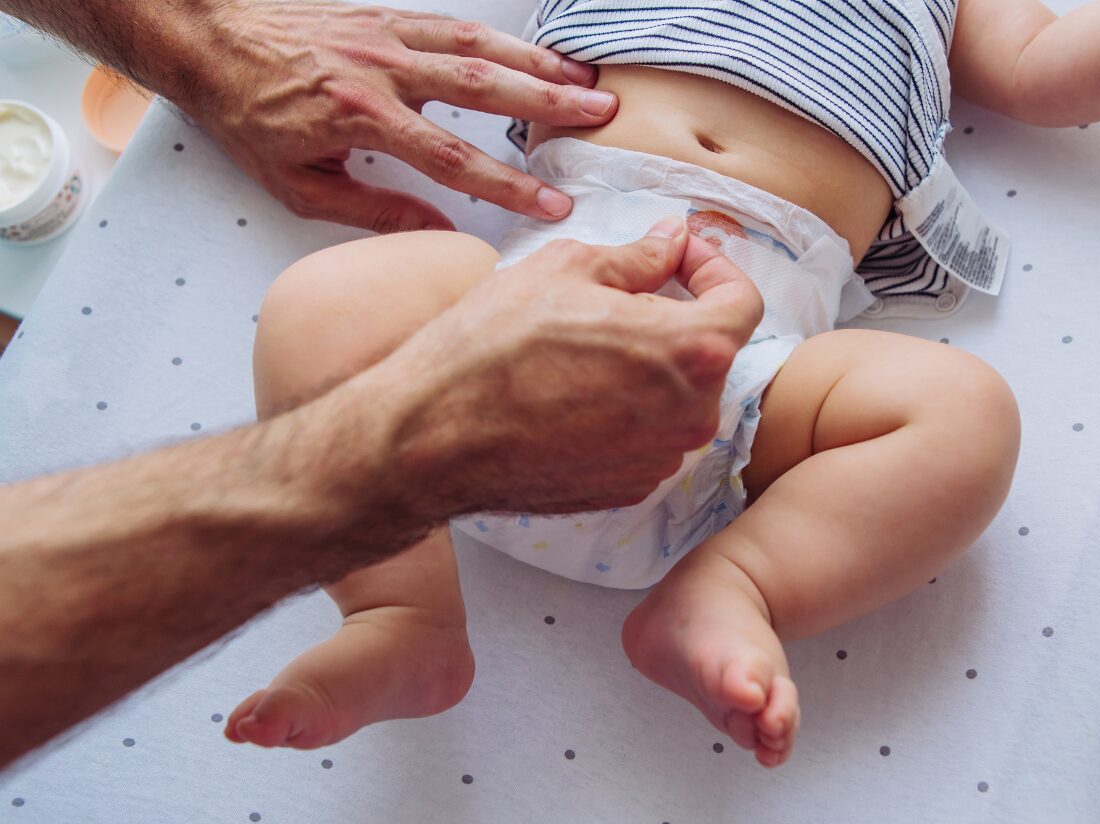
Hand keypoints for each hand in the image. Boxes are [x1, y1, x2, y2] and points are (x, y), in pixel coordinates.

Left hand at [181, 2, 617, 230]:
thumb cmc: (248, 116)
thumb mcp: (301, 185)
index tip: (550, 203)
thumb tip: (439, 234)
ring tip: (587, 81)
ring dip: (538, 63)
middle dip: (548, 104)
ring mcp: (387, 35)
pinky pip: (455, 25)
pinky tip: (533, 51)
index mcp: (362, 117)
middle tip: (600, 117)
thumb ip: (375, 210)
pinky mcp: (385, 15)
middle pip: (482, 88)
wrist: (208, 42)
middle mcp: (382, 69)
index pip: (453, 158)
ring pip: (477, 46)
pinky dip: (502, 37)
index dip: (507, 185)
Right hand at [380, 217, 764, 516]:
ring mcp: (659, 459)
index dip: (714, 268)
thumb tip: (671, 242)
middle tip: (618, 295)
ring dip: (647, 366)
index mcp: (690, 350)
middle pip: (707, 352)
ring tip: (581, 348)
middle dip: (674, 316)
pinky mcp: (626, 488)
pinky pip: (645, 436)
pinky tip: (570, 394)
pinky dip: (624, 410)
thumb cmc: (491, 348)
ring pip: (675, 397)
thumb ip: (639, 257)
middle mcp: (690, 415)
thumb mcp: (565, 270)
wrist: (432, 436)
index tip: (680, 255)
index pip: (743, 302)